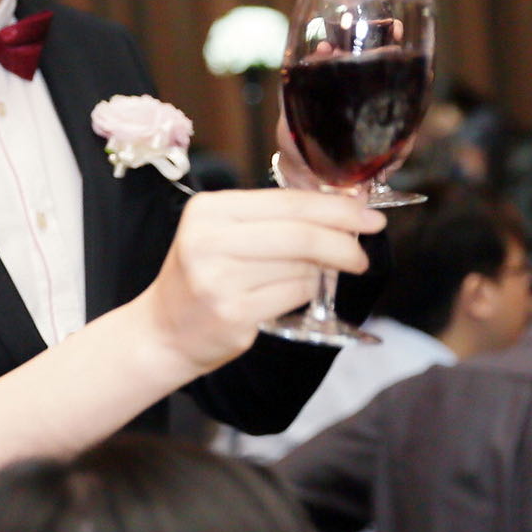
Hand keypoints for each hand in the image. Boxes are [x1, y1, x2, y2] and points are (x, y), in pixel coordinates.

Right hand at [145, 188, 383, 369]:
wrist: (164, 329)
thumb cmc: (203, 277)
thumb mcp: (223, 233)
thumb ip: (274, 218)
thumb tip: (345, 209)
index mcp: (208, 211)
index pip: (287, 202)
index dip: (335, 208)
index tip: (367, 214)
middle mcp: (209, 241)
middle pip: (300, 234)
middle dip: (342, 242)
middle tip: (362, 252)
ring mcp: (219, 279)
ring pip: (302, 267)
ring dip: (320, 272)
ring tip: (306, 275)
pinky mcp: (233, 313)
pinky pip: (295, 295)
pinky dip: (306, 293)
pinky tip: (292, 293)